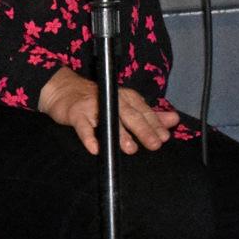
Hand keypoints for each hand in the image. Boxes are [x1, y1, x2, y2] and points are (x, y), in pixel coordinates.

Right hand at [37, 67, 180, 155]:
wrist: (64, 90)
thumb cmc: (98, 100)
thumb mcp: (126, 104)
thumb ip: (149, 114)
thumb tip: (174, 120)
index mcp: (126, 97)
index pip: (143, 111)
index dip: (154, 124)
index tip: (164, 137)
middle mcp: (112, 99)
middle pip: (130, 115)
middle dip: (143, 130)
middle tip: (154, 144)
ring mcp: (93, 106)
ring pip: (109, 120)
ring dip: (120, 134)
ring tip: (130, 149)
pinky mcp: (76, 113)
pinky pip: (83, 126)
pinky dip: (89, 137)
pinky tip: (95, 148)